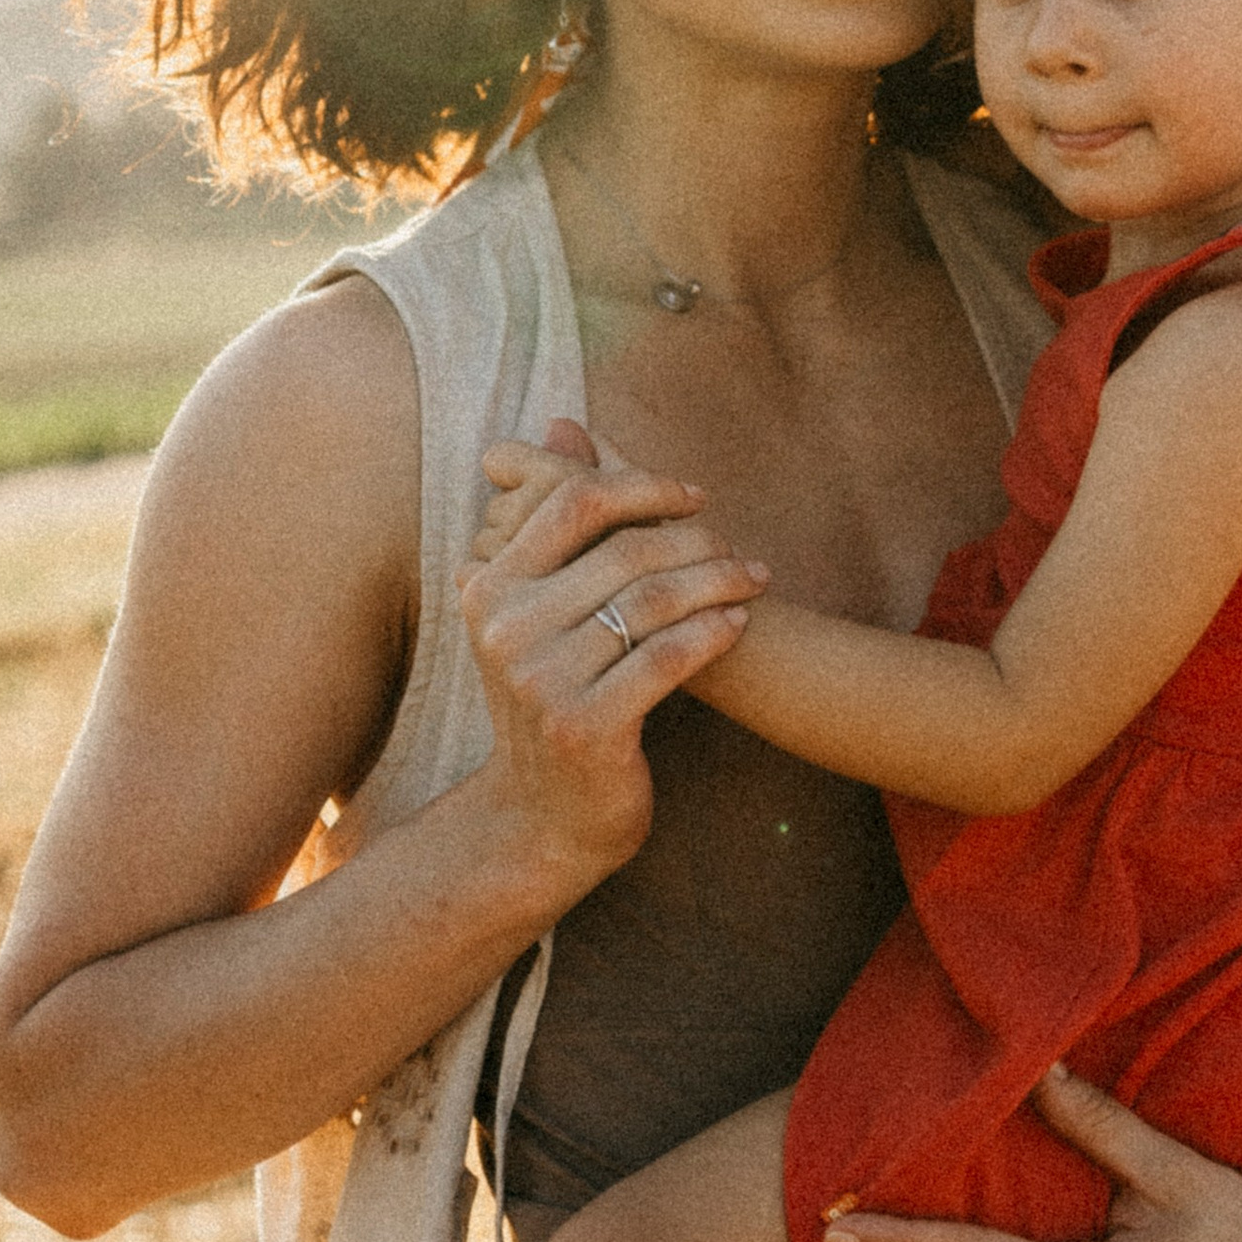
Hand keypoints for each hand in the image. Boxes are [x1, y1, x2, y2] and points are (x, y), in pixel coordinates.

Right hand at [456, 429, 767, 904]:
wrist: (545, 816)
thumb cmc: (558, 696)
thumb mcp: (542, 609)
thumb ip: (557, 521)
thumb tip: (564, 425)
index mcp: (487, 587)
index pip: (572, 502)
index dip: (643, 487)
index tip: (696, 497)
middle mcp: (503, 629)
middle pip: (623, 550)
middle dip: (697, 542)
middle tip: (741, 552)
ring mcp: (540, 680)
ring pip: (651, 602)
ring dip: (717, 585)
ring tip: (754, 582)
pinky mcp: (584, 726)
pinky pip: (665, 659)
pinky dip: (712, 635)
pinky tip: (739, 626)